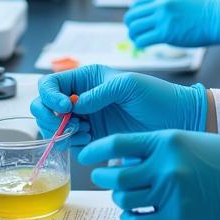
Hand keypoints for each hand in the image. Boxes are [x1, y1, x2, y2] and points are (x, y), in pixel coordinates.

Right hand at [29, 65, 206, 145]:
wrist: (175, 120)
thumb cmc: (156, 96)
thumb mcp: (128, 86)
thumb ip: (99, 93)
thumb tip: (73, 104)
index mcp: (88, 78)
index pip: (52, 83)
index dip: (49, 95)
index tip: (64, 107)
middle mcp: (82, 96)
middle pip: (44, 105)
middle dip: (49, 116)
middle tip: (70, 124)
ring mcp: (86, 117)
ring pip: (53, 125)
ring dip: (61, 131)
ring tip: (85, 132)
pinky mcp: (92, 137)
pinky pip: (68, 141)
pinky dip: (70, 142)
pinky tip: (88, 139)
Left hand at [81, 129, 219, 219]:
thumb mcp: (186, 140)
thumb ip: (155, 148)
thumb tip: (122, 159)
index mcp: (167, 141)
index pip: (118, 143)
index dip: (97, 150)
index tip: (86, 154)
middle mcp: (165, 166)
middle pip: (116, 175)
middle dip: (103, 176)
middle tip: (101, 176)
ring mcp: (170, 194)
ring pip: (124, 199)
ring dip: (118, 197)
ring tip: (122, 194)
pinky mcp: (176, 218)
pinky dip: (129, 218)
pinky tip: (131, 213)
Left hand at [125, 0, 219, 48]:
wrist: (219, 19)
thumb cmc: (206, 13)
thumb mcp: (182, 0)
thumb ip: (168, 5)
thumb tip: (155, 16)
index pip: (138, 3)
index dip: (134, 14)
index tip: (136, 22)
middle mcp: (161, 5)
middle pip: (133, 15)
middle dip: (130, 25)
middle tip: (134, 33)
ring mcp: (163, 18)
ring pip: (135, 28)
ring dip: (133, 36)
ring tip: (137, 40)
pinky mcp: (166, 33)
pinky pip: (143, 39)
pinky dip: (140, 44)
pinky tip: (143, 46)